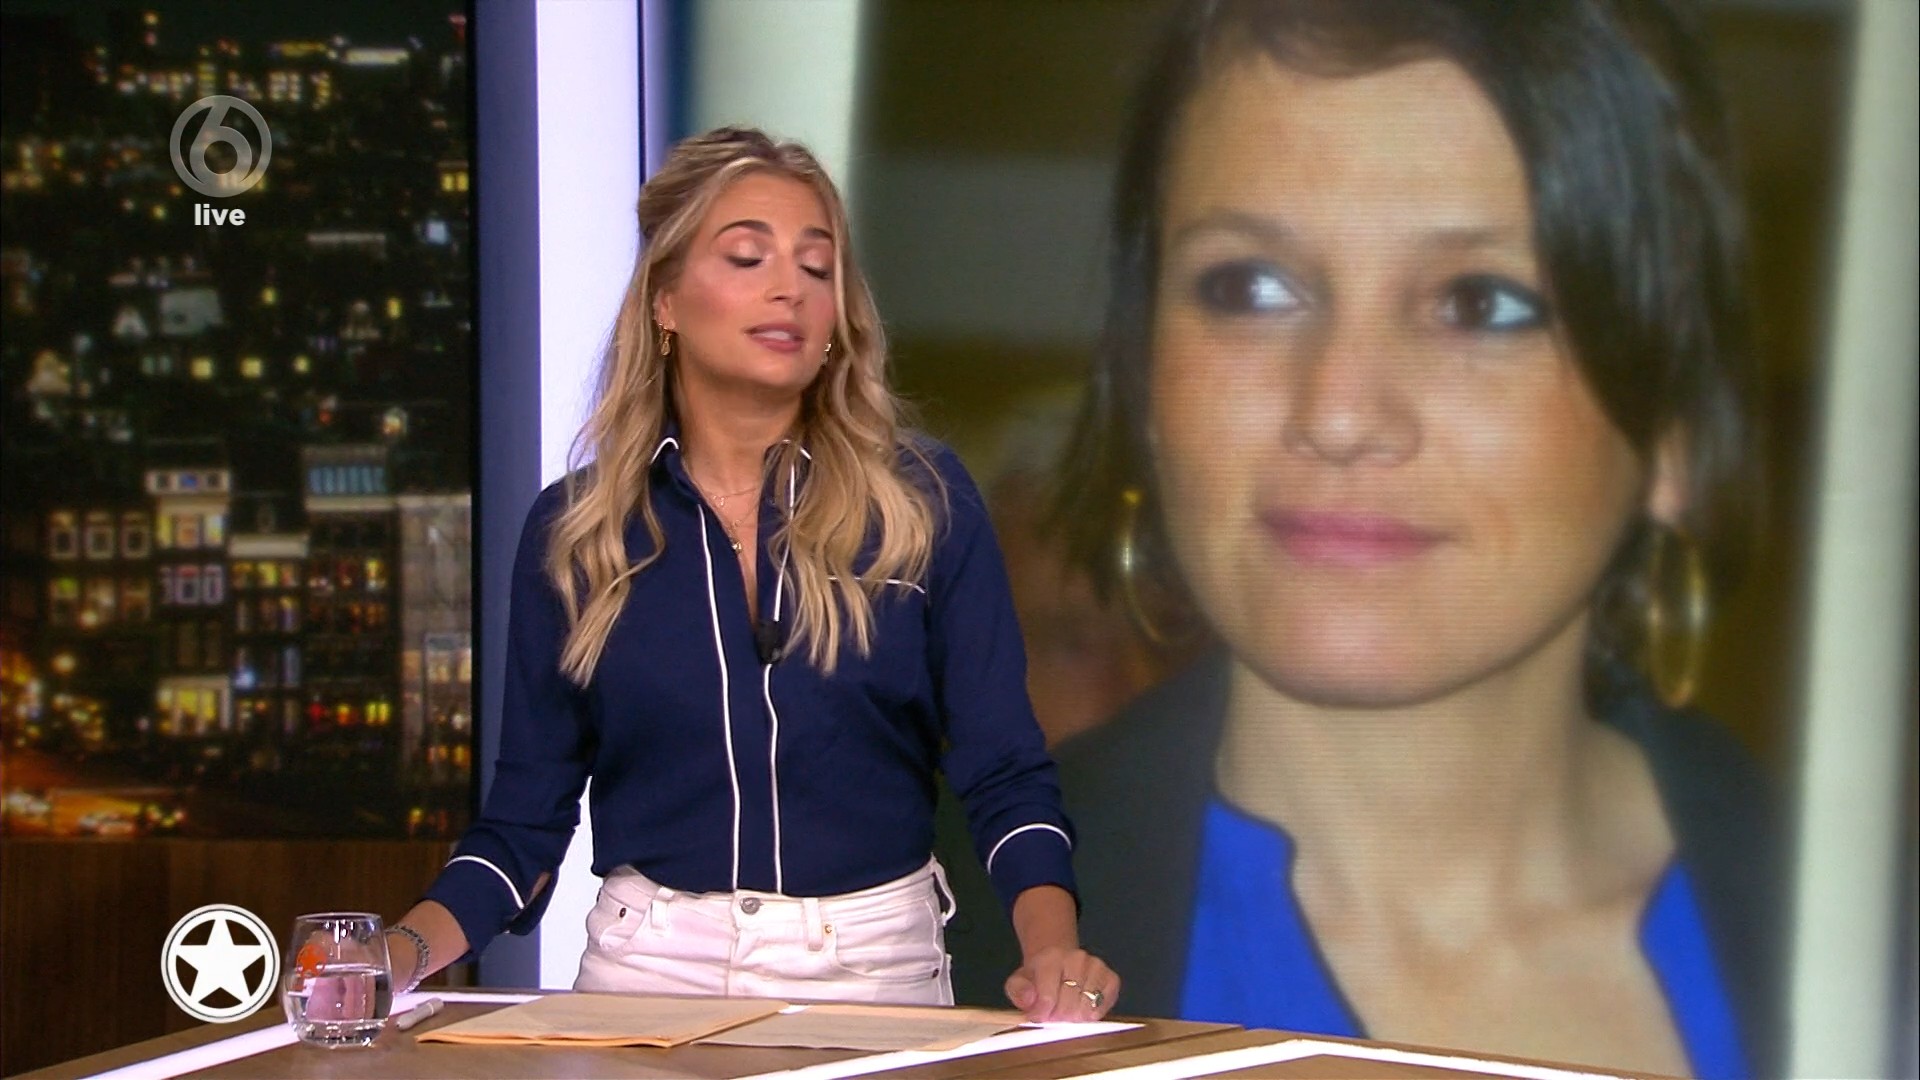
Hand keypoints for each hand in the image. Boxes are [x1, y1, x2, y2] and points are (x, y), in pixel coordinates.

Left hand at [1004, 945, 1119, 1021]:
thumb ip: (1018, 991)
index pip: (1047, 997)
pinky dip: (1093, 1014)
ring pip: (1086, 1009)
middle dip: (1058, 1018)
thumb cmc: (1038, 976)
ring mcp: (1097, 967)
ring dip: (1075, 1017)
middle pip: (1068, 1007)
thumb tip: (1029, 1000)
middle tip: (1053, 1014)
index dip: (1042, 1014)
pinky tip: (1082, 1007)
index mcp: (1051, 957)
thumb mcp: (1019, 981)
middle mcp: (1077, 958)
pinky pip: (1103, 1006)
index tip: (1039, 1017)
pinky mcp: (1111, 978)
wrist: (1058, 960)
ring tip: (1066, 1009)